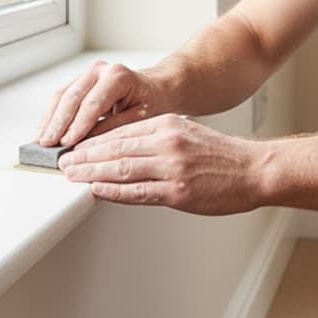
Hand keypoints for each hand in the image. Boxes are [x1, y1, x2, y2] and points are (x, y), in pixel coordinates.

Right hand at [37, 60, 166, 146]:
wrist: (155, 89)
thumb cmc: (151, 102)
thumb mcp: (141, 118)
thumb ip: (114, 128)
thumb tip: (88, 142)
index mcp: (118, 76)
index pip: (92, 103)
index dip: (77, 124)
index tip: (67, 143)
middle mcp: (100, 70)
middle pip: (72, 97)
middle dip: (58, 123)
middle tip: (47, 144)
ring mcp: (87, 73)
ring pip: (62, 95)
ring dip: (50, 119)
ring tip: (41, 141)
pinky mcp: (79, 81)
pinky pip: (61, 97)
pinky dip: (52, 115)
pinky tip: (46, 131)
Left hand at [57, 113, 261, 214]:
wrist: (254, 170)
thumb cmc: (223, 156)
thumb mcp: (188, 133)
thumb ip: (158, 139)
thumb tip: (125, 150)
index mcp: (169, 125)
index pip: (121, 131)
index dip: (94, 141)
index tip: (76, 147)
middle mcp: (168, 143)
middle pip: (116, 149)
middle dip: (85, 156)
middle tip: (63, 162)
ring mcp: (172, 168)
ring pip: (121, 169)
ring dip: (91, 174)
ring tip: (72, 176)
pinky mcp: (178, 192)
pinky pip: (137, 192)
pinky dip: (113, 192)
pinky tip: (97, 191)